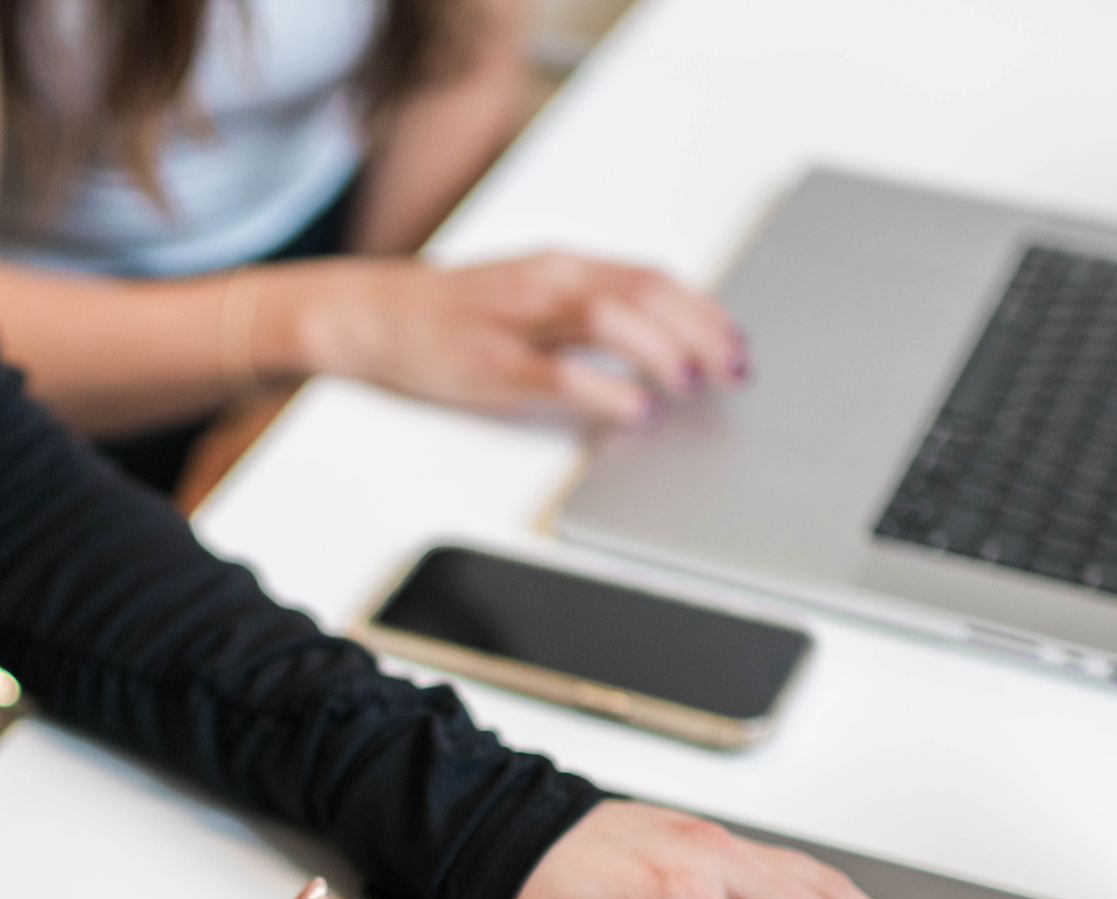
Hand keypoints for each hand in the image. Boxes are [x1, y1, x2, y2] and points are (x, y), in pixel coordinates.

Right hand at [271, 250, 746, 423]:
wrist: (374, 315)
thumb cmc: (462, 316)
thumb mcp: (538, 300)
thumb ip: (599, 315)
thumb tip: (667, 345)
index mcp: (566, 266)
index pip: (654, 278)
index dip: (706, 311)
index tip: (738, 347)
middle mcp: (550, 281)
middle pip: (644, 292)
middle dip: (700, 333)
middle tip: (733, 372)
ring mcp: (520, 320)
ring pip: (608, 319)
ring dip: (660, 352)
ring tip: (690, 385)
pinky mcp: (493, 363)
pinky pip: (559, 373)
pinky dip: (606, 390)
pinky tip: (638, 411)